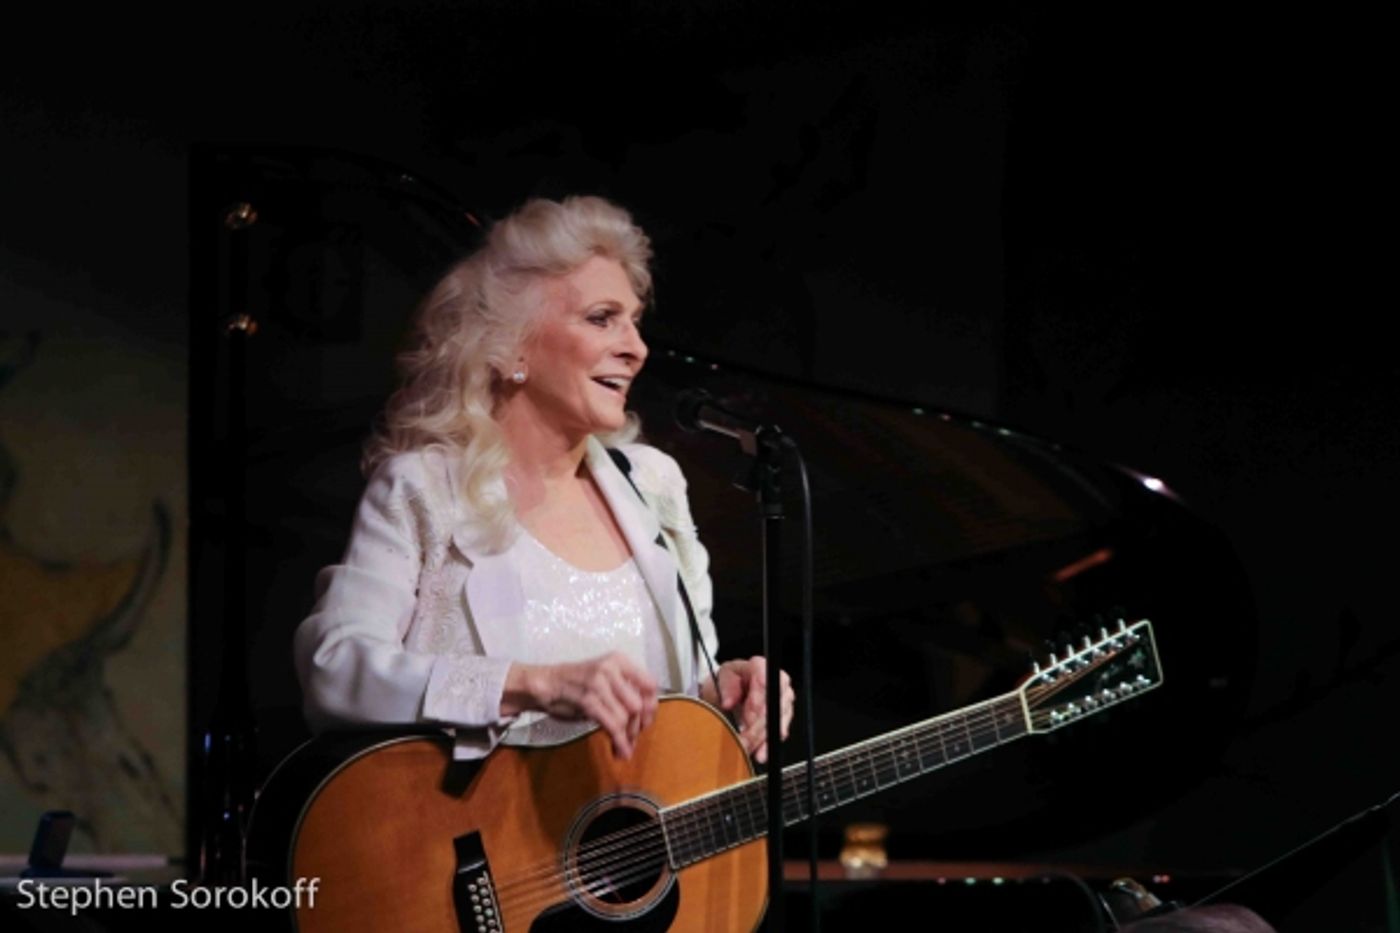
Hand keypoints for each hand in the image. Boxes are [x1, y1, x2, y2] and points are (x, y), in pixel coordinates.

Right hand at [504, 653, 658, 759]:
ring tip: (624, 747)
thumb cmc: (576, 683)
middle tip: (632, 738)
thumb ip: (624, 691)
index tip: (645, 722)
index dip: (651, 707)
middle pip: (638, 705)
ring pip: (626, 717)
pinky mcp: (588, 700)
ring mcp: (599, 683)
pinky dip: (619, 741)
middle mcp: (612, 668)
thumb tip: (644, 717)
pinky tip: (620, 751)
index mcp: (619, 661)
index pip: (650, 685)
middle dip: (638, 726)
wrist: (546, 683)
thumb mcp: (605, 678)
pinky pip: (612, 725)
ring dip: (627, 737)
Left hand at [702, 656, 793, 763]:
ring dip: (762, 738)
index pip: (764, 683)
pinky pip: (780, 731)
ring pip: (777, 721)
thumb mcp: (722, 678)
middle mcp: (777, 681)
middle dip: (757, 726)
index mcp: (761, 666)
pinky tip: (760, 752)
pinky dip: (768, 744)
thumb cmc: (729, 683)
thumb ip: (727, 687)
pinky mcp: (784, 715)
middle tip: (743, 739)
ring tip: (748, 749)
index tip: (746, 719)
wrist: (732, 692)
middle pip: (772, 706)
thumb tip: (728, 701)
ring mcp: (784, 699)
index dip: (756, 702)